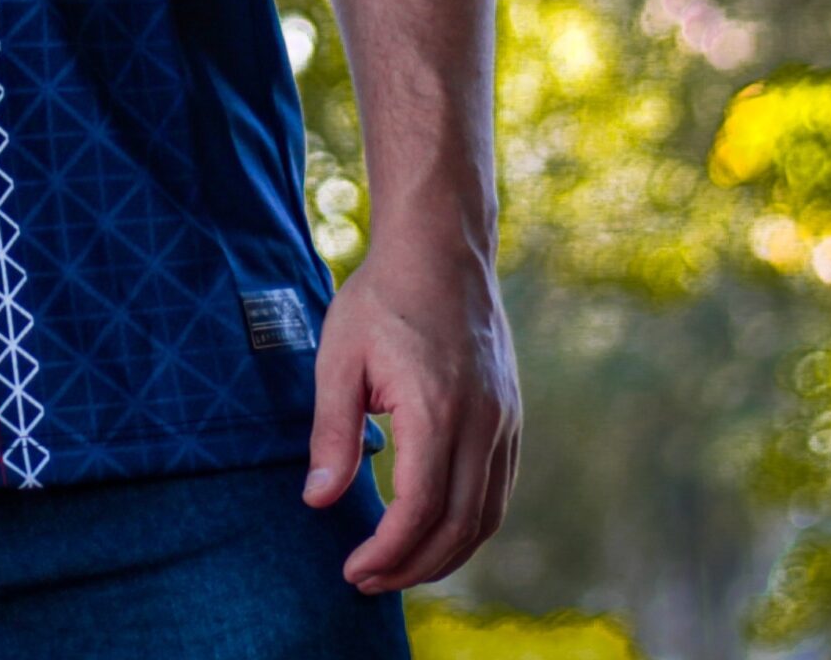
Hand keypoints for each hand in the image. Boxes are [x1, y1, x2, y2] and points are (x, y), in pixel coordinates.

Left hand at [303, 229, 520, 593]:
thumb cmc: (382, 297)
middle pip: (460, 527)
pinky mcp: (512, 417)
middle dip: (414, 567)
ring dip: (446, 555)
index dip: (388, 551)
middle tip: (369, 580)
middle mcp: (482, 422)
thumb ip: (331, 431)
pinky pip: (499, 491)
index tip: (353, 568)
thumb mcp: (339, 356)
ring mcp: (505, 421)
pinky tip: (435, 530)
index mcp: (437, 407)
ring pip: (487, 517)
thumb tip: (318, 501)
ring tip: (399, 567)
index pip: (420, 508)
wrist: (441, 249)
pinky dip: (469, 525)